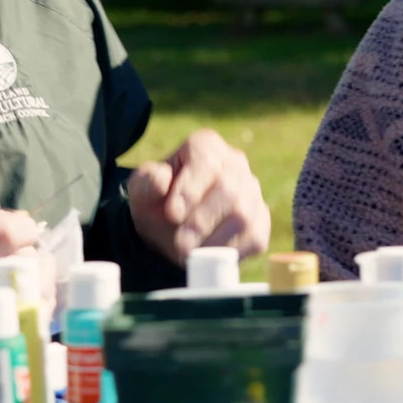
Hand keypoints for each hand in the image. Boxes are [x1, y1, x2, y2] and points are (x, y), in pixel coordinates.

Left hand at [127, 128, 269, 264]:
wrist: (172, 228)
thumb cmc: (157, 201)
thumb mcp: (142, 190)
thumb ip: (147, 182)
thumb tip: (162, 180)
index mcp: (206, 146)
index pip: (207, 161)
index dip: (190, 189)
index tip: (172, 214)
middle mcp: (235, 163)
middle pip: (229, 188)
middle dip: (201, 220)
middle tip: (180, 244)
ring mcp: (252, 192)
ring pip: (244, 214)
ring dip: (214, 239)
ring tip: (189, 253)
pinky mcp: (260, 221)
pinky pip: (254, 237)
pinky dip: (229, 252)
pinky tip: (207, 257)